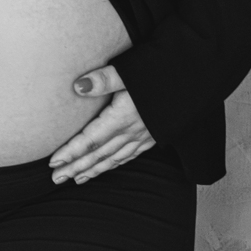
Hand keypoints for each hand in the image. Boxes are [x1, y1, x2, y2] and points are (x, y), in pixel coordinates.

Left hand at [49, 65, 154, 183]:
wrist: (197, 77)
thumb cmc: (161, 71)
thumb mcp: (131, 71)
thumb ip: (104, 79)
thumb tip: (78, 86)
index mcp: (123, 117)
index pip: (90, 140)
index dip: (71, 152)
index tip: (53, 162)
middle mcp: (133, 131)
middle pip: (99, 155)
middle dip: (76, 167)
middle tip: (56, 178)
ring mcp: (144, 136)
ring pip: (114, 159)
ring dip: (93, 170)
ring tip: (76, 179)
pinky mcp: (154, 135)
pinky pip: (129, 155)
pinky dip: (114, 164)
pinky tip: (107, 166)